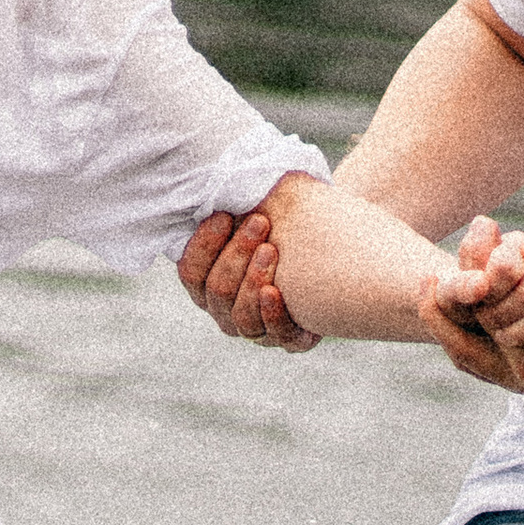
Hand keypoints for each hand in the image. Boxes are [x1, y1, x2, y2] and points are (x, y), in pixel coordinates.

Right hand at [176, 207, 322, 352]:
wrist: (332, 254)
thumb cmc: (284, 229)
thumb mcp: (257, 216)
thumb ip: (233, 208)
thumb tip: (216, 185)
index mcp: (207, 284)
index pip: (191, 272)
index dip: (204, 245)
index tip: (224, 215)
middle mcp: (225, 311)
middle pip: (217, 290)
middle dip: (236, 254)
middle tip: (260, 222)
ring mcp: (255, 329)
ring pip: (241, 313)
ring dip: (252, 279)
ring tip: (271, 249)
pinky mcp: (288, 340)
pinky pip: (274, 335)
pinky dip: (271, 314)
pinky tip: (274, 290)